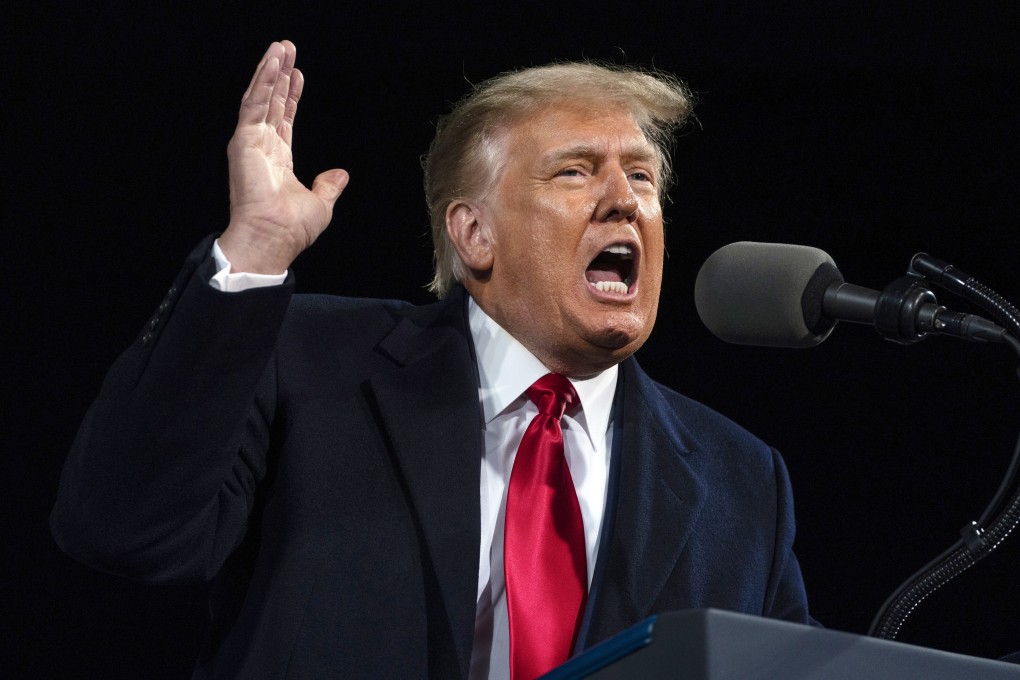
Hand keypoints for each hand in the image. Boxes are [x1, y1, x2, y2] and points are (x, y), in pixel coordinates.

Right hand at [218, 41, 348, 273]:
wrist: (274, 238)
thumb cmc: (291, 228)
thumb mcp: (320, 203)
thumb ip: (328, 186)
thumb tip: (341, 174)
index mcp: (277, 160)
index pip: (284, 119)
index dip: (292, 97)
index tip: (299, 75)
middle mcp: (262, 148)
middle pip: (272, 103)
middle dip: (280, 75)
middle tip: (287, 49)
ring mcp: (251, 143)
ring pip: (260, 98)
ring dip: (270, 71)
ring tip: (280, 47)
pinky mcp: (243, 140)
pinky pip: (254, 105)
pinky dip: (263, 82)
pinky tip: (272, 64)